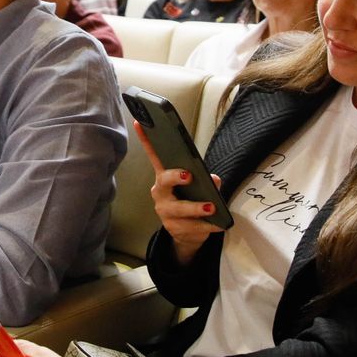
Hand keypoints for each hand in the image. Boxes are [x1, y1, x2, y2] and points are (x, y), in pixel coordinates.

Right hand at [134, 123, 223, 264]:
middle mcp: (161, 193)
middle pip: (163, 181)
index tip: (140, 122)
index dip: (146, 140)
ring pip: (178, 208)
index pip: (154, 156)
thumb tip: (214, 179)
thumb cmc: (192, 202)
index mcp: (165, 177)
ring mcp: (165, 212)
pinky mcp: (173, 228)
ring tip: (211, 207)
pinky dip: (206, 225)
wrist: (187, 233)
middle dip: (175, 177)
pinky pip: (190, 227)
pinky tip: (217, 224)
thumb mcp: (201, 188)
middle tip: (188, 175)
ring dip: (195, 207)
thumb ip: (208, 181)